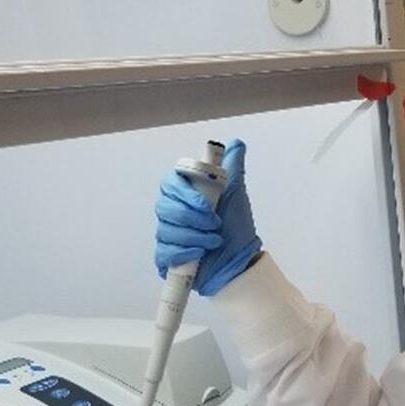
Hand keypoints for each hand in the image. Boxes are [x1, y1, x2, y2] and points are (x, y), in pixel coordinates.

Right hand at [154, 137, 260, 295]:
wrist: (239, 261)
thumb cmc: (236, 227)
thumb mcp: (236, 193)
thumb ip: (232, 167)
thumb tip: (236, 144)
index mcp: (184, 193)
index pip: (170, 183)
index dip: (186, 195)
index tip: (208, 205)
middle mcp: (171, 211)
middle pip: (165, 208)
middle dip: (193, 218)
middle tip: (215, 224)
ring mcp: (167, 234)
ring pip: (166, 231)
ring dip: (194, 237)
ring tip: (214, 241)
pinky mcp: (166, 257)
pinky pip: (165, 252)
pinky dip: (184, 253)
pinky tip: (199, 254)